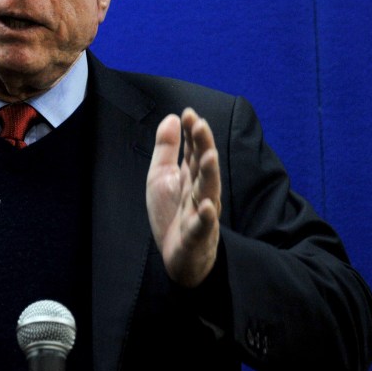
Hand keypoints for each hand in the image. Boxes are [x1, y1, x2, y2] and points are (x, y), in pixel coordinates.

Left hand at [145, 108, 221, 287]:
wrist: (179, 257)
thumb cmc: (172, 214)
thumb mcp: (161, 176)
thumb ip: (166, 148)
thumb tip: (172, 117)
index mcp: (190, 176)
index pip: (194, 150)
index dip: (192, 133)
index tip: (189, 113)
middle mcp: (199, 191)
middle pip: (203, 166)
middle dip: (203, 146)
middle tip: (200, 125)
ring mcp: (201, 214)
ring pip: (208, 192)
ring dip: (209, 174)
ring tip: (209, 156)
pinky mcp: (197, 237)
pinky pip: (202, 227)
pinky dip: (206, 218)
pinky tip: (206, 207)